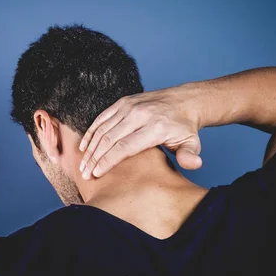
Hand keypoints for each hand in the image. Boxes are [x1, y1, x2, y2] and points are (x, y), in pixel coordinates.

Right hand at [78, 86, 202, 179]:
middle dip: (94, 158)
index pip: (124, 147)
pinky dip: (91, 132)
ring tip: (82, 165)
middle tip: (85, 174)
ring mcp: (129, 106)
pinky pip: (102, 118)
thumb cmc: (185, 127)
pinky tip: (84, 147)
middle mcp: (139, 115)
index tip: (96, 174)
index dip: (107, 161)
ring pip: (102, 129)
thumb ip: (190, 156)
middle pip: (109, 139)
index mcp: (154, 127)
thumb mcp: (192, 143)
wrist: (185, 100)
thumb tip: (193, 165)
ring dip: (90, 148)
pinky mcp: (123, 102)